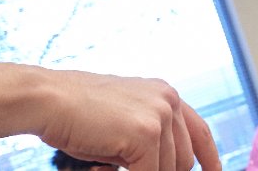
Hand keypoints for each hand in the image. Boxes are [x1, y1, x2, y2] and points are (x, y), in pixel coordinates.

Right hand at [0, 63, 221, 170]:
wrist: (48, 99)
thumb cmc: (76, 112)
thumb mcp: (123, 118)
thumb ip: (149, 133)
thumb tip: (163, 164)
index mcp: (165, 94)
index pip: (200, 131)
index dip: (210, 158)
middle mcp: (168, 100)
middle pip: (183, 159)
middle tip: (121, 167)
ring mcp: (160, 116)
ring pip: (168, 170)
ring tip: (103, 163)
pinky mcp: (147, 134)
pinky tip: (100, 168)